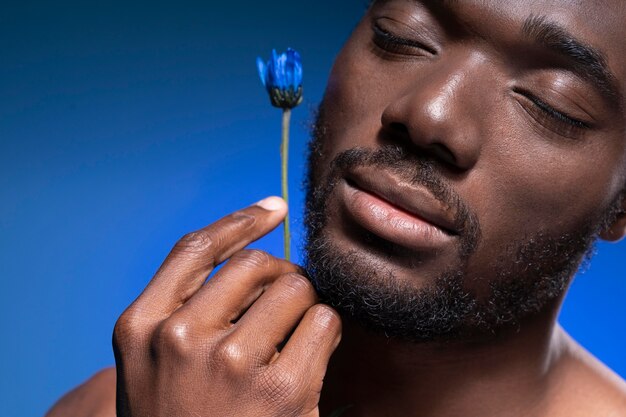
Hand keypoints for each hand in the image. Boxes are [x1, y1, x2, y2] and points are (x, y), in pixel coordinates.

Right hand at [113, 197, 341, 416]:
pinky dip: (326, 332)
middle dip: (280, 275)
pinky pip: (323, 322)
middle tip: (287, 303)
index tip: (274, 209)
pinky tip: (311, 360)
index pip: (195, 249)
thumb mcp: (154, 364)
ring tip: (293, 339)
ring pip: (295, 287)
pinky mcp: (280, 392)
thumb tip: (259, 249)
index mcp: (140, 327)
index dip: (240, 221)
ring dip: (304, 306)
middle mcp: (178, 339)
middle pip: (255, 264)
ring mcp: (229, 365)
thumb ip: (187, 309)